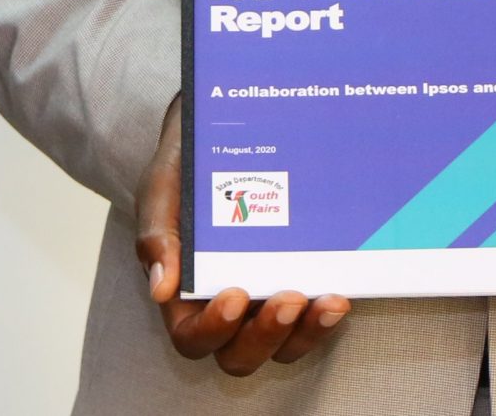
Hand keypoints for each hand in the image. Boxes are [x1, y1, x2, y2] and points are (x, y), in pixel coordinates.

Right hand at [136, 94, 350, 373]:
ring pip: (283, 347)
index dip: (215, 328)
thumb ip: (157, 237)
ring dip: (306, 332)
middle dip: (266, 335)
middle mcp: (225, 311)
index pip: (193, 338)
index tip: (235, 294)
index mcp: (183, 298)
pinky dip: (326, 316)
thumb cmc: (183, 175)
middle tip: (288, 298)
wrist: (217, 140)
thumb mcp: (161, 194)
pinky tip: (338, 293)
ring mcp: (262, 304)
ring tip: (327, 300)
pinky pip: (311, 323)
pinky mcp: (296, 291)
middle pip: (240, 356)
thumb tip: (162, 290)